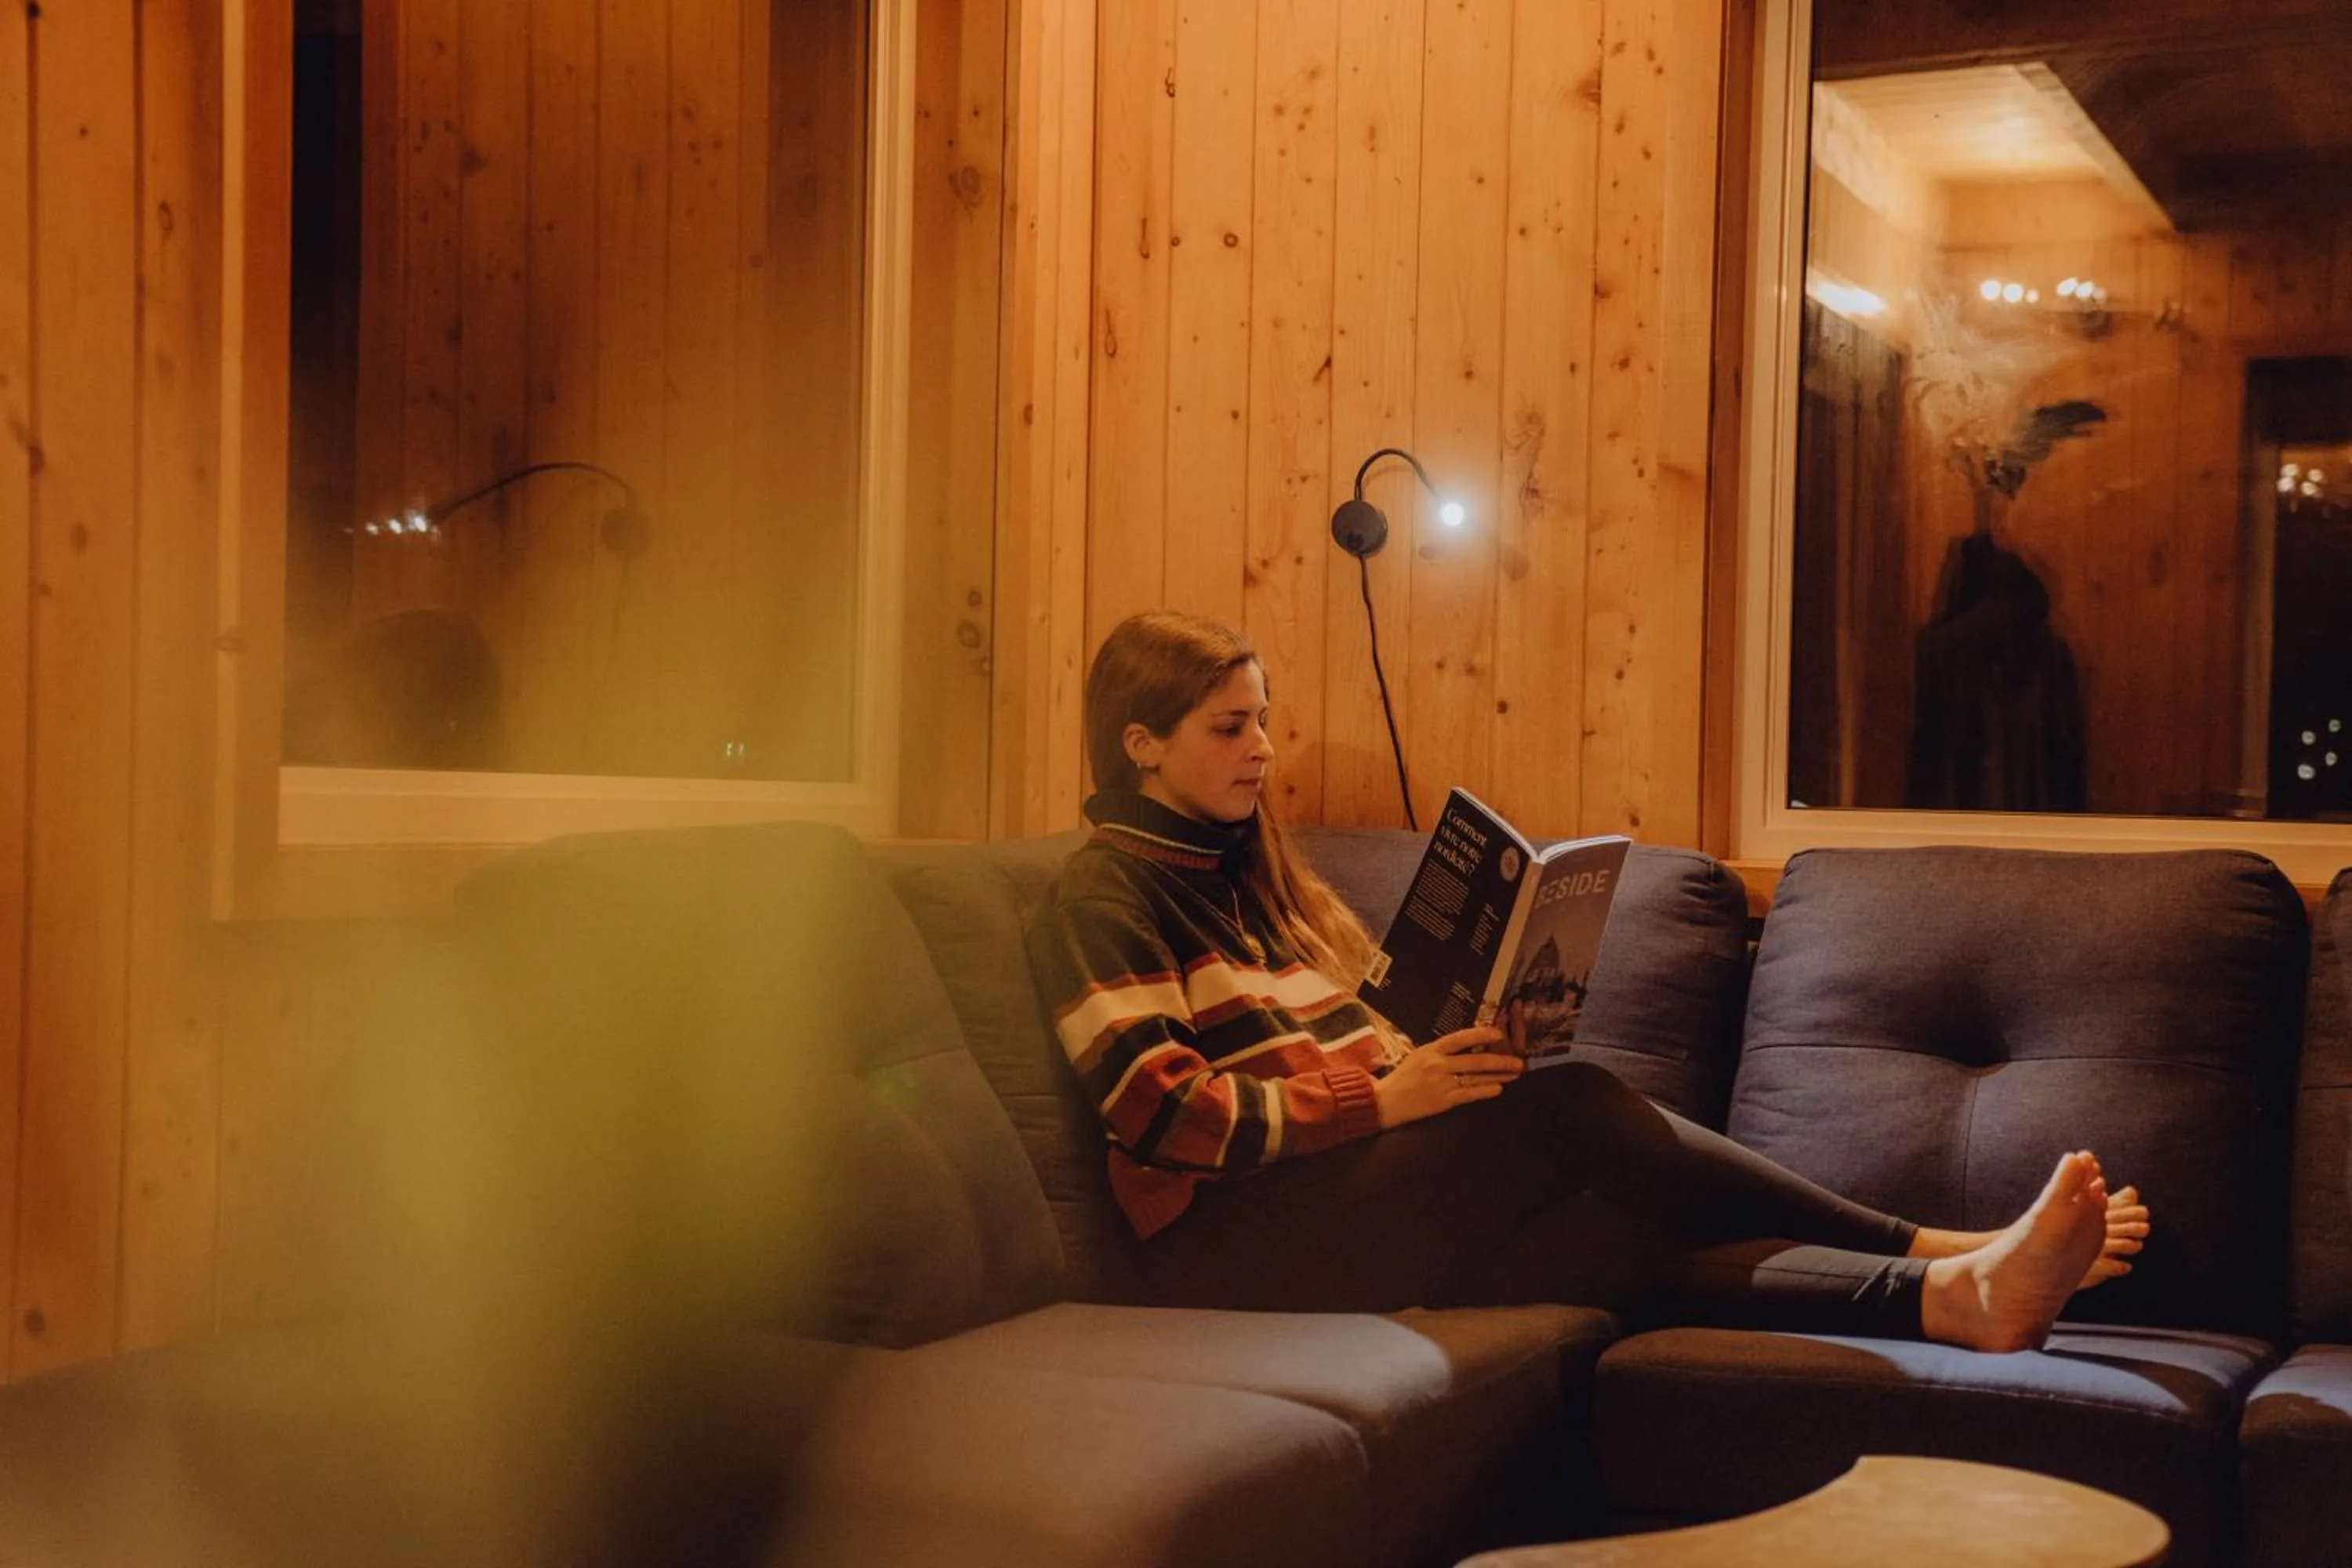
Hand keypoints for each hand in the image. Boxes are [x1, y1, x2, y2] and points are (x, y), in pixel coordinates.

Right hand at [1374, 1025, 1524, 1129]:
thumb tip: (1467, 1045)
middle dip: (1499, 1061)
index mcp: (1431, 1050)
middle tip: (1518, 1061)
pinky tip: (1498, 1089)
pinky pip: (1468, 1095)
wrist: (1386, 1100)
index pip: (1459, 1038)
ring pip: (1475, 1078)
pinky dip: (1484, 1091)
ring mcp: (1441, 1084)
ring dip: (1497, 1076)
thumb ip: (1441, 1051)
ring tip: (1513, 1074)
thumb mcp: (1419, 1055)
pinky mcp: (1443, 1101)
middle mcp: (1438, 1065)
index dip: (1480, 1034)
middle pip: (1474, 1060)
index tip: (1498, 1034)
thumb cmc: (1403, 1076)